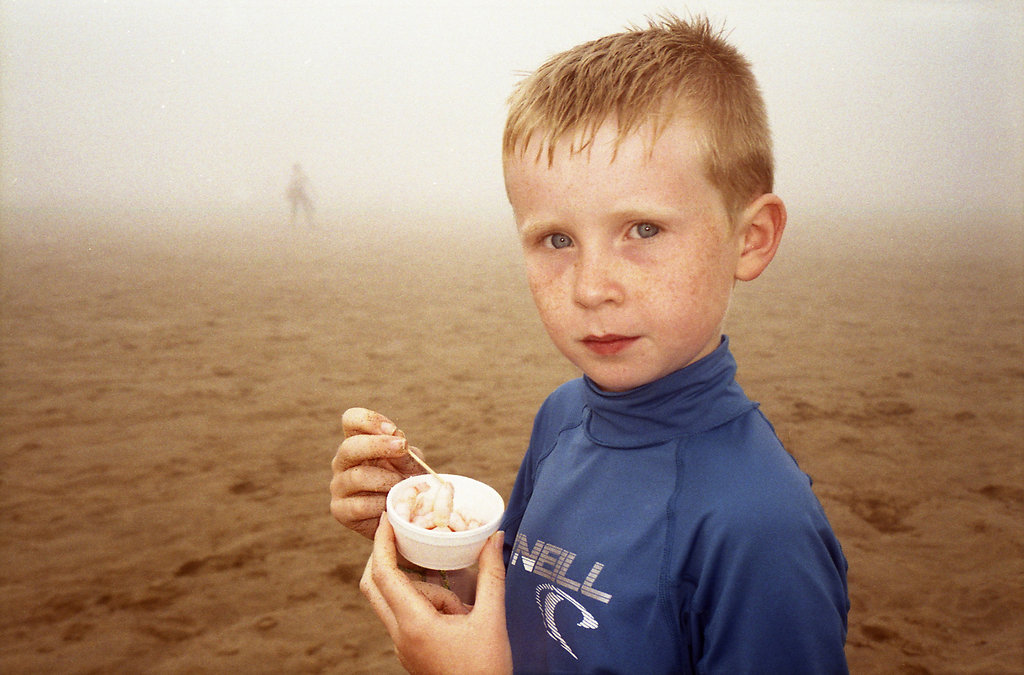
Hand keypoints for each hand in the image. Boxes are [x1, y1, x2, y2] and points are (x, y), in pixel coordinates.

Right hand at [330, 408, 424, 538]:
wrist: (403, 518)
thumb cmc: (406, 484)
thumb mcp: (412, 465)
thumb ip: (405, 454)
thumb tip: (398, 439)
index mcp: (358, 443)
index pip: (351, 420)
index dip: (369, 420)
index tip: (393, 430)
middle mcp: (343, 461)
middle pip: (350, 446)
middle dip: (379, 445)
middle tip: (403, 448)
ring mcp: (338, 486)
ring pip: (358, 477)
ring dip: (387, 480)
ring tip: (403, 486)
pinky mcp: (340, 510)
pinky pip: (360, 505)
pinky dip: (382, 504)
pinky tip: (393, 504)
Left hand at [361, 515, 512, 674]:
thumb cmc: (487, 671)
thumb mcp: (492, 619)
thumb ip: (491, 575)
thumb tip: (494, 539)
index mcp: (414, 624)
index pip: (384, 575)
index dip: (382, 543)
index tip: (387, 519)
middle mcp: (400, 635)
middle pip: (375, 586)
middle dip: (386, 558)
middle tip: (406, 537)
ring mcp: (403, 646)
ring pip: (395, 602)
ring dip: (421, 589)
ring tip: (461, 608)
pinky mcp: (411, 653)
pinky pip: (407, 617)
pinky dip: (424, 604)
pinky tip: (455, 612)